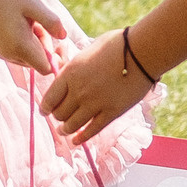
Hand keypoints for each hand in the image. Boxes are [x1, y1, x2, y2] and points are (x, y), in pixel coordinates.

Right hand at [0, 0, 72, 75]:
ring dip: (35, 43)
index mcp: (20, 46)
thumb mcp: (35, 4)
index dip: (57, 60)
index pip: (46, 69)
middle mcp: (9, 54)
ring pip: (29, 57)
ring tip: (29, 21)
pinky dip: (25, 42)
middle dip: (45, 47)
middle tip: (40, 24)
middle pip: (38, 62)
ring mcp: (2, 53)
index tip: (60, 43)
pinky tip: (20, 24)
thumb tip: (64, 37)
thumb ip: (52, 21)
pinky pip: (18, 53)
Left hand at [40, 28, 154, 143]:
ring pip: (72, 125)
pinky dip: (82, 138)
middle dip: (57, 117)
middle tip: (58, 117)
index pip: (49, 98)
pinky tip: (76, 141)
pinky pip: (92, 130)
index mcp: (70, 73)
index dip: (45, 107)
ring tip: (64, 131)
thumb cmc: (116, 45)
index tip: (45, 110)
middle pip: (59, 114)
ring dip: (66, 129)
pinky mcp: (111, 113)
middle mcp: (79, 91)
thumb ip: (74, 64)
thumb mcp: (88, 50)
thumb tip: (62, 68)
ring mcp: (95, 104)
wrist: (142, 52)